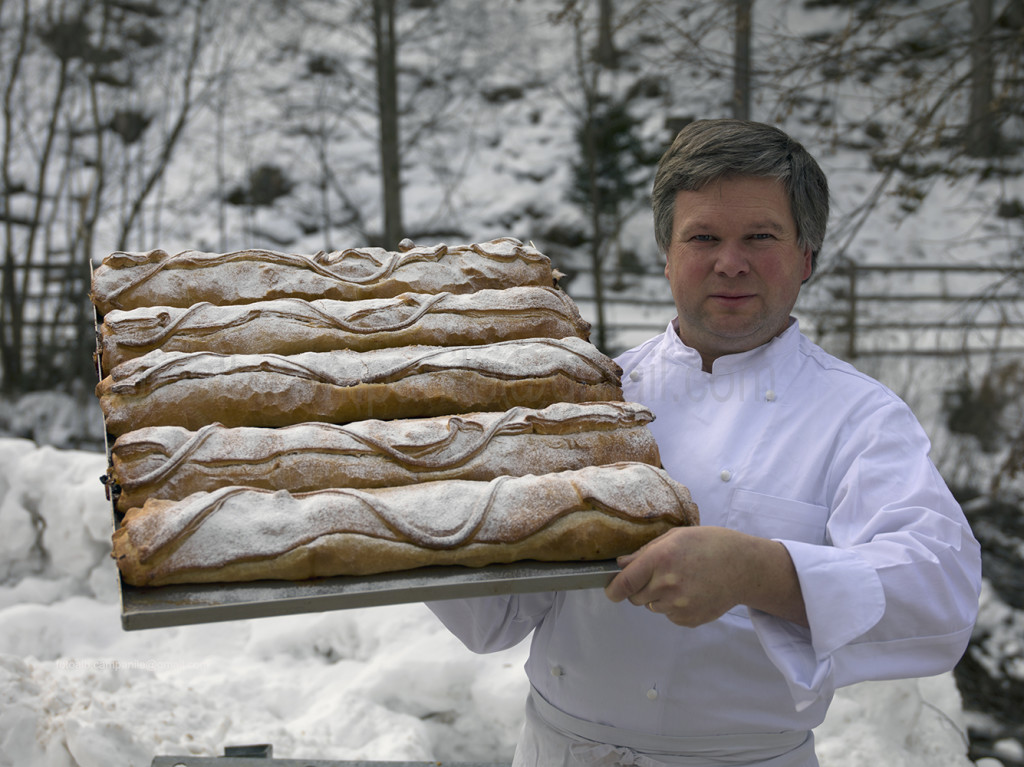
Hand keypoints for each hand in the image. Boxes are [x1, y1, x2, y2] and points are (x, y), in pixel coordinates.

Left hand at [604, 526, 807, 627]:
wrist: (743, 567)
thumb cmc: (709, 545)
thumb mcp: (675, 537)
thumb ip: (645, 552)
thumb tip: (622, 564)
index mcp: (660, 560)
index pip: (625, 583)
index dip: (614, 589)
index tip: (611, 591)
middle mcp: (667, 585)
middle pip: (636, 597)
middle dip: (640, 588)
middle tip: (659, 576)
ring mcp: (679, 605)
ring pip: (653, 607)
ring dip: (658, 598)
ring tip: (681, 581)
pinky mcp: (689, 619)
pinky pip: (670, 616)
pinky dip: (674, 607)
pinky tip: (691, 592)